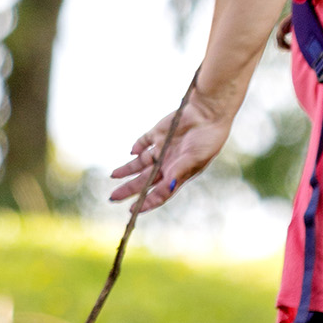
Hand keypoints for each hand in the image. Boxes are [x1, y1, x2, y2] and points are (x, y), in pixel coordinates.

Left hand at [108, 97, 230, 212]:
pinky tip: (131, 152)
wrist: (209, 113)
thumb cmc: (208, 139)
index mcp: (178, 173)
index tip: (132, 210)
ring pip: (140, 163)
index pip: (159, 192)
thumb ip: (178, 172)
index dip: (146, 202)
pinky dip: (136, 147)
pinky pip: (143, 142)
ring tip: (113, 175)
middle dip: (129, 189)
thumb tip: (166, 188)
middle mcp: (168, 163)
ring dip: (127, 170)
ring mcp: (163, 148)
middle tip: (112, 197)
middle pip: (144, 180)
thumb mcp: (194, 158)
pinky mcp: (159, 133)